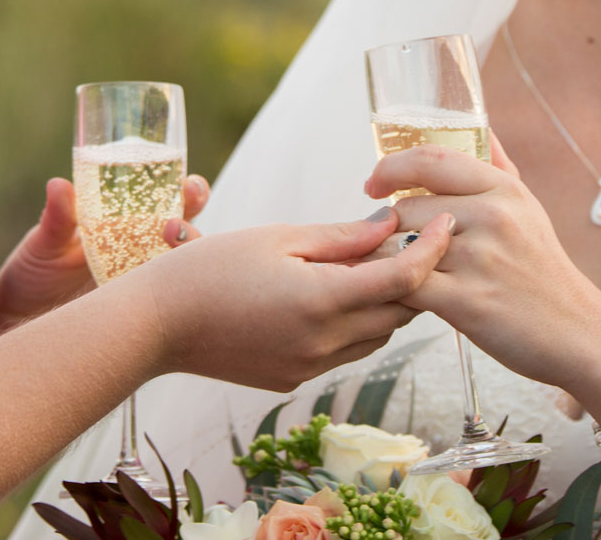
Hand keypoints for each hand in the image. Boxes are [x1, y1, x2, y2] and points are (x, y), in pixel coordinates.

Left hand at [0, 174, 210, 333]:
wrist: (20, 316)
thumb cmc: (35, 271)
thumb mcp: (46, 242)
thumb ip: (57, 216)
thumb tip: (60, 185)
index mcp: (131, 223)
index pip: (174, 201)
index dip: (192, 192)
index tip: (188, 186)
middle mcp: (145, 251)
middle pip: (190, 236)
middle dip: (195, 229)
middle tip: (174, 226)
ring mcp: (145, 284)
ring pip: (185, 272)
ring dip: (186, 261)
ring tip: (164, 253)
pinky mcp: (139, 316)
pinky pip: (165, 307)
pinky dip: (174, 301)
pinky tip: (166, 299)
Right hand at [140, 208, 455, 392]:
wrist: (156, 327)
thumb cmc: (209, 270)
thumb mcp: (277, 238)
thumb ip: (341, 237)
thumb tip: (389, 227)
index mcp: (321, 301)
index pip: (404, 280)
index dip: (432, 249)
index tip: (444, 220)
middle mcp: (324, 343)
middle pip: (399, 312)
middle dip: (414, 275)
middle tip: (408, 236)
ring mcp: (310, 367)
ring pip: (377, 335)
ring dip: (386, 302)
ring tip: (370, 262)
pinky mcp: (295, 379)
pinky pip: (346, 350)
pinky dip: (356, 322)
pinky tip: (336, 293)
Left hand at [365, 142, 600, 391]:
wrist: (578, 333)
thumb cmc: (542, 270)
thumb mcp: (528, 208)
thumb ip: (498, 166)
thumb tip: (479, 126)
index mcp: (504, 188)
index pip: (430, 159)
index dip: (391, 167)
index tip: (374, 184)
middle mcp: (493, 216)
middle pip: (406, 207)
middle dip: (390, 229)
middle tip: (392, 247)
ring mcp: (480, 259)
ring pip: (399, 245)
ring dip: (388, 261)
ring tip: (398, 272)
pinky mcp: (467, 302)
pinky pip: (405, 284)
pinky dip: (394, 290)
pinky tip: (402, 296)